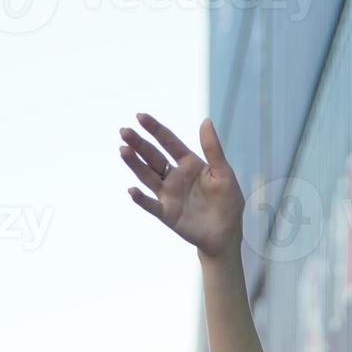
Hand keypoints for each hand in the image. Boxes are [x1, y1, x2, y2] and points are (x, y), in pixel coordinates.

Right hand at [120, 113, 244, 258]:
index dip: (155, 129)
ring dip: (135, 164)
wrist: (227, 234)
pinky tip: (132, 190)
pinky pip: (151, 205)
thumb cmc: (228, 202)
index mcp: (189, 163)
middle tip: (124, 131)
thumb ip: (213, 149)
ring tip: (123, 150)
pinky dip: (141, 199)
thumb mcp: (223, 173)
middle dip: (139, 144)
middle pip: (153, 157)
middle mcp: (175, 176)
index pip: (169, 142)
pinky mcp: (166, 213)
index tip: (141, 116)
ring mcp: (168, 195)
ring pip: (147, 176)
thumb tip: (205, 120)